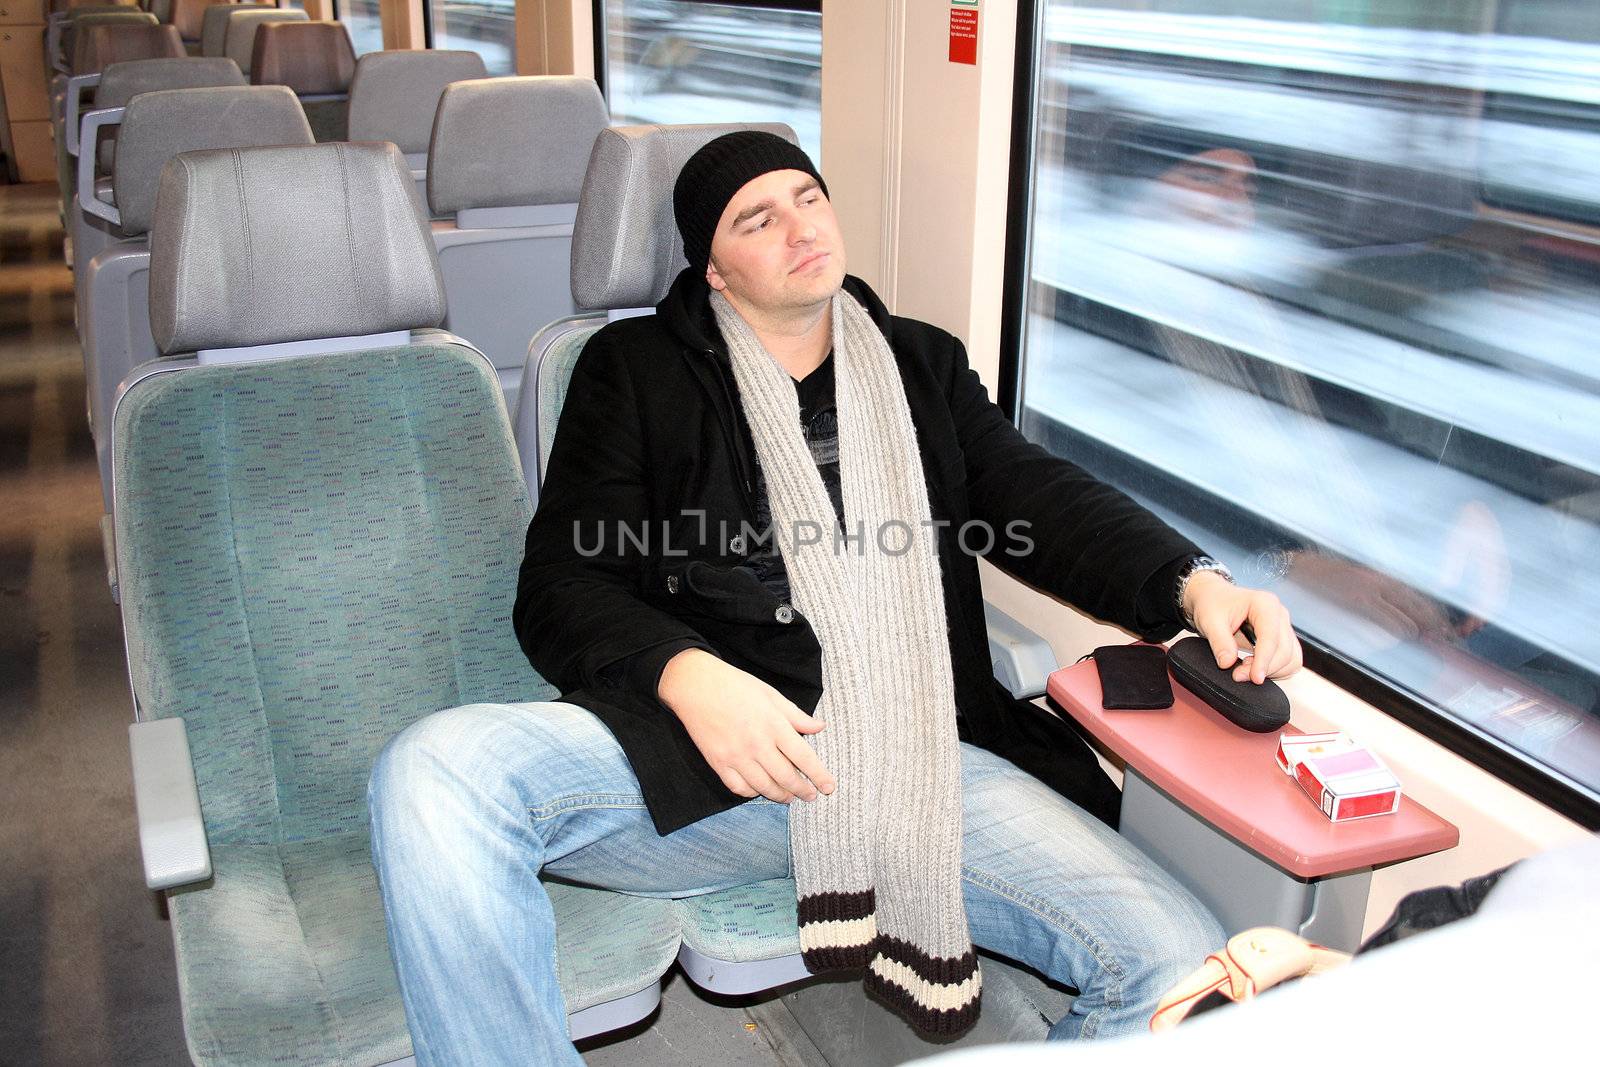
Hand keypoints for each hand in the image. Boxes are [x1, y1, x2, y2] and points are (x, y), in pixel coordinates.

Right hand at [657, 648, 835, 803]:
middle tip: (810, 796)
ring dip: (780, 796)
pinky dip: (752, 793)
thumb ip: (796, 715)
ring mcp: (736, 756)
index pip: (804, 757)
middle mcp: (757, 744)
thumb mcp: (771, 694)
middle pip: (786, 777)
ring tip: (789, 798)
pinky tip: (760, 790)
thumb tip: (820, 727)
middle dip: (802, 791)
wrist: (695, 686)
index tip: (829, 788)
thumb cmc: (736, 686)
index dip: (819, 775)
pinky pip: (739, 788)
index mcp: (774, 724)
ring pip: (764, 787)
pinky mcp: (718, 763)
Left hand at [1182, 571, 1301, 683]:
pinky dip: (1276, 670)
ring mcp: (1284, 627)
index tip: (1255, 678)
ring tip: (1245, 669)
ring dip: (1272, 671)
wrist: (1214, 598)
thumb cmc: (1213, 604)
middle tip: (1238, 675)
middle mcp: (1280, 614)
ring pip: (1291, 659)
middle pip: (1285, 651)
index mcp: (1265, 604)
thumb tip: (1227, 664)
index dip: (1264, 660)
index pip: (1271, 637)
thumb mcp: (1209, 621)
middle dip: (1264, 668)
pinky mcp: (1284, 639)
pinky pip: (1290, 661)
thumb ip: (1220, 642)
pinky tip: (1255, 668)